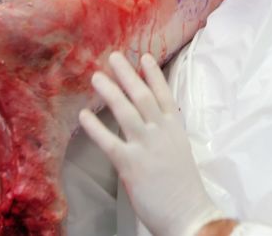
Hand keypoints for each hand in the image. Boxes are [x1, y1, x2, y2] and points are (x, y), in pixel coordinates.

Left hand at [80, 53, 228, 235]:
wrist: (189, 214)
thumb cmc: (184, 189)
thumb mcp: (179, 153)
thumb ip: (165, 137)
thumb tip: (150, 126)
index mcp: (174, 130)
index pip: (163, 95)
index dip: (153, 75)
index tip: (144, 57)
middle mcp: (161, 133)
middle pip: (142, 96)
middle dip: (127, 74)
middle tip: (113, 57)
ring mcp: (146, 146)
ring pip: (126, 111)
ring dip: (110, 92)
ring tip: (96, 77)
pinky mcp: (131, 164)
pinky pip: (109, 141)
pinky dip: (95, 127)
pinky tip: (83, 115)